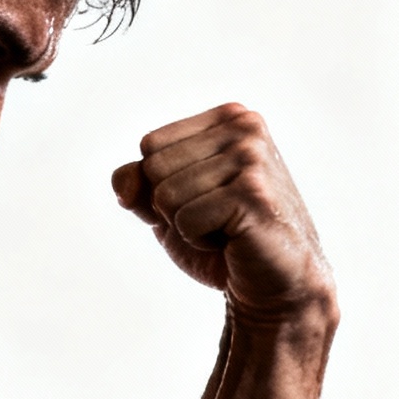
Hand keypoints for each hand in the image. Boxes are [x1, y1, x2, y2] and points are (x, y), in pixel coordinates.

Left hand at [111, 104, 334, 319]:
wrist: (274, 281)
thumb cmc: (221, 236)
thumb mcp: (167, 202)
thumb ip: (136, 181)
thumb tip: (124, 187)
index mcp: (230, 117)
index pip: (151, 145)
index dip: (162, 184)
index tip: (205, 197)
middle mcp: (246, 127)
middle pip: (154, 167)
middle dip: (172, 205)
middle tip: (217, 217)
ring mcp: (252, 158)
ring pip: (165, 195)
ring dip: (187, 225)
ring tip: (227, 228)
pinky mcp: (253, 194)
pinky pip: (184, 221)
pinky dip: (199, 241)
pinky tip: (234, 240)